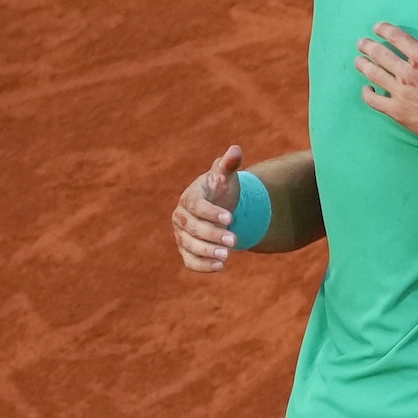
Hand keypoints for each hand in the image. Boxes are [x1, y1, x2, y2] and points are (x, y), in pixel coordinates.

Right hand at [173, 145, 242, 270]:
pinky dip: (202, 265)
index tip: (230, 218)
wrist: (219, 208)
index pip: (195, 206)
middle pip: (192, 228)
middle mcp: (181, 217)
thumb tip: (236, 150)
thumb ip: (229, 164)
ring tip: (227, 256)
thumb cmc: (221, 190)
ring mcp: (182, 235)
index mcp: (189, 197)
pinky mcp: (186, 251)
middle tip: (234, 240)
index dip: (211, 212)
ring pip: (190, 246)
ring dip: (208, 252)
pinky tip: (220, 267)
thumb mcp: (226, 176)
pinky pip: (190, 260)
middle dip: (212, 235)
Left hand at [356, 18, 417, 148]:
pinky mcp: (397, 111)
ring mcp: (400, 93)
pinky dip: (366, 92)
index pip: (396, 36)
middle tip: (362, 43)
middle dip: (367, 45)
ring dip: (362, 64)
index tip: (378, 28)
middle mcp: (408, 73)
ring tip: (359, 61)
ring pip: (372, 73)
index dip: (384, 29)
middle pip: (379, 53)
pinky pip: (373, 99)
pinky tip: (367, 88)